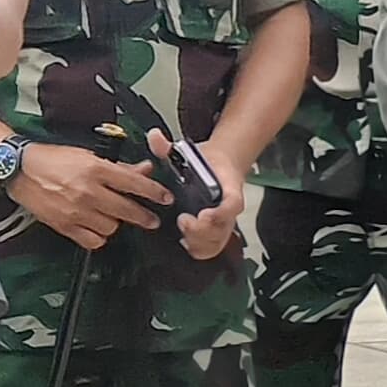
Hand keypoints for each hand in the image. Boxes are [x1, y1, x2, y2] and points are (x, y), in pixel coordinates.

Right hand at [4, 141, 168, 251]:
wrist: (19, 169)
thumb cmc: (51, 159)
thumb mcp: (87, 155)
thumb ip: (117, 166)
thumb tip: (143, 169)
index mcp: (94, 169)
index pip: (133, 183)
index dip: (154, 192)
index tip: (164, 199)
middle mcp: (87, 191)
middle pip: (126, 210)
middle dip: (144, 216)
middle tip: (151, 219)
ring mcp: (75, 211)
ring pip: (111, 227)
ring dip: (115, 223)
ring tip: (111, 216)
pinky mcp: (64, 225)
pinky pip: (92, 239)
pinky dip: (98, 236)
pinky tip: (97, 227)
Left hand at [153, 128, 247, 261]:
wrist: (221, 165)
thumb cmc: (205, 162)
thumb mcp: (187, 152)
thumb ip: (168, 147)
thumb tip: (154, 136)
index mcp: (228, 187)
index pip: (233, 203)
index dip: (220, 213)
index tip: (204, 215)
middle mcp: (228, 207)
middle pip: (224, 228)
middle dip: (203, 231)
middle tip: (183, 222)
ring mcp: (224, 221)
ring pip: (218, 242)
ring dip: (200, 243)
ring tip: (183, 234)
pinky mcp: (216, 231)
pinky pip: (212, 248)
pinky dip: (199, 249)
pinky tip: (185, 243)